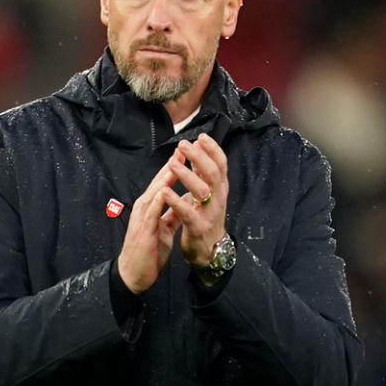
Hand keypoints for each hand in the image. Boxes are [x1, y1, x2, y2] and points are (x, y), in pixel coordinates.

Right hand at [117, 159, 182, 293]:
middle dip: (171, 165)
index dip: (174, 168)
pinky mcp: (143, 230)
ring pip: (154, 192)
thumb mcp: (164, 229)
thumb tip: (183, 201)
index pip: (163, 184)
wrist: (133, 274)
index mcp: (150, 208)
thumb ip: (171, 214)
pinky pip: (152, 211)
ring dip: (165, 177)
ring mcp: (142, 218)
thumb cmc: (149, 252)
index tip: (188, 154)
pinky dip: (159, 199)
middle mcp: (143, 208)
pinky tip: (166, 189)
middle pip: (158, 183)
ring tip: (176, 161)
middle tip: (183, 148)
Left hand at [161, 134, 228, 267]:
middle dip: (198, 157)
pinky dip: (176, 201)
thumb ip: (203, 171)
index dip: (213, 149)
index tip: (201, 136)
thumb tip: (198, 144)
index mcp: (220, 188)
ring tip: (172, 164)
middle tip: (184, 145)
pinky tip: (165, 191)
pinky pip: (187, 213)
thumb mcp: (208, 191)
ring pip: (201, 191)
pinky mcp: (198, 227)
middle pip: (212, 173)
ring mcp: (209, 213)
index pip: (221, 164)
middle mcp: (218, 198)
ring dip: (186, 176)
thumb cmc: (206, 215)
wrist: (209, 249)